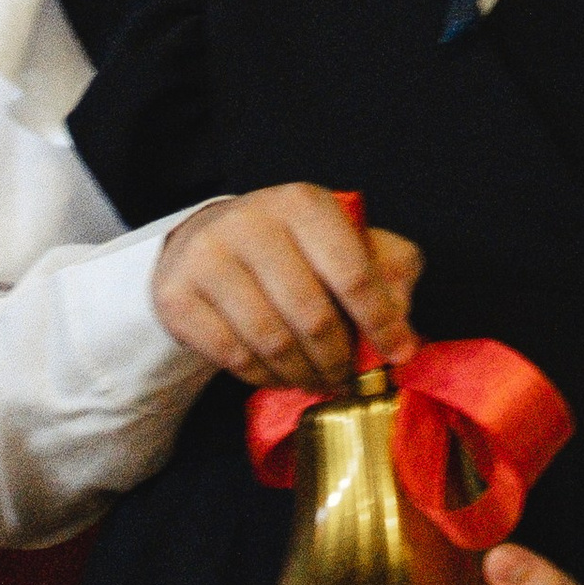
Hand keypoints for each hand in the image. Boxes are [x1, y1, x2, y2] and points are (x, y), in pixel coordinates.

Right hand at [152, 183, 421, 390]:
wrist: (206, 242)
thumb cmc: (291, 248)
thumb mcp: (345, 242)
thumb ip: (388, 272)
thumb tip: (406, 333)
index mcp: (303, 203)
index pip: (352, 271)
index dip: (381, 322)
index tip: (399, 356)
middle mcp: (252, 221)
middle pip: (311, 315)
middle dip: (338, 359)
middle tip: (347, 379)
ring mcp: (208, 257)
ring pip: (272, 342)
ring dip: (303, 374)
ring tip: (316, 380)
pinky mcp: (177, 295)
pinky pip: (233, 357)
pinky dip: (264, 378)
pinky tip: (278, 376)